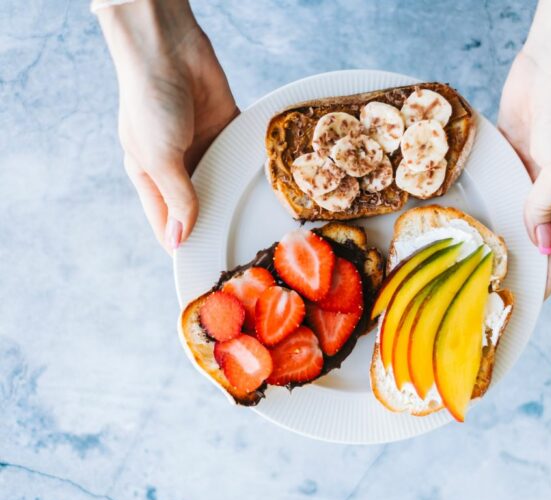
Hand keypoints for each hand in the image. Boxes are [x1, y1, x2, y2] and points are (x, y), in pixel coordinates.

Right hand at [98, 1, 237, 251]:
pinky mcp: (225, 126)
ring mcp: (202, 144)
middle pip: (198, 204)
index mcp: (150, 174)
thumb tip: (179, 238)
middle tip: (239, 248)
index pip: (167, 220)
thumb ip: (177, 197)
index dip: (183, 242)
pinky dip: (249, 165)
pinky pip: (239, 153)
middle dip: (215, 222)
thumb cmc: (150, 101)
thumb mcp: (159, 157)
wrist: (167, 47)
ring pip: (222, 181)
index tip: (204, 266)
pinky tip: (265, 185)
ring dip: (235, 196)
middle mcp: (176, 163)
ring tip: (256, 223)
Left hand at [498, 50, 550, 297]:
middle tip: (499, 277)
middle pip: (539, 228)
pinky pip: (502, 178)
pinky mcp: (513, 147)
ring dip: (504, 224)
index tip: (535, 296)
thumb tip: (539, 241)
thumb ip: (543, 207)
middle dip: (523, 252)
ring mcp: (534, 164)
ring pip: (517, 205)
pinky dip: (492, 194)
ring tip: (482, 251)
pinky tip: (476, 211)